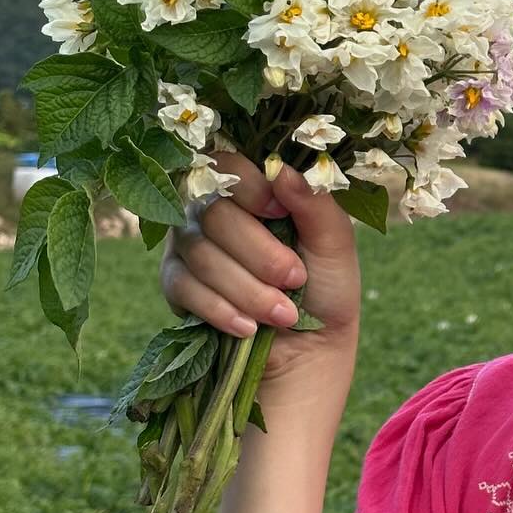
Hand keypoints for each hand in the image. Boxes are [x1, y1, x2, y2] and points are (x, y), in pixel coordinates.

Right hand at [161, 152, 359, 397]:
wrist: (310, 348)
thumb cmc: (326, 287)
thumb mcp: (335, 245)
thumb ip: (315, 204)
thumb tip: (281, 170)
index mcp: (254, 191)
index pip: (228, 164)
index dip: (250, 187)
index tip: (280, 213)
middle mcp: (214, 211)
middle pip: (214, 213)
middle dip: (260, 253)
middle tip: (295, 279)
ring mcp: (190, 245)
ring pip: (200, 253)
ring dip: (247, 289)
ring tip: (284, 314)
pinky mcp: (176, 283)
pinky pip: (183, 286)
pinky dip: (221, 309)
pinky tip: (249, 328)